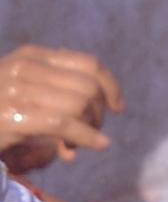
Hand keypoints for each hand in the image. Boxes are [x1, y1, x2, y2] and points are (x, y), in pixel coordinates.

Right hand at [0, 46, 120, 172]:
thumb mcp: (19, 89)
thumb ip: (52, 89)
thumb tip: (97, 106)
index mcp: (30, 56)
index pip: (89, 64)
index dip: (110, 85)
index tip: (118, 106)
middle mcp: (26, 67)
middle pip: (89, 87)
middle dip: (98, 112)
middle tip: (91, 132)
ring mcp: (18, 90)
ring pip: (80, 105)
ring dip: (89, 127)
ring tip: (76, 144)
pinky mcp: (15, 116)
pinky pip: (67, 124)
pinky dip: (87, 136)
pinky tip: (97, 145)